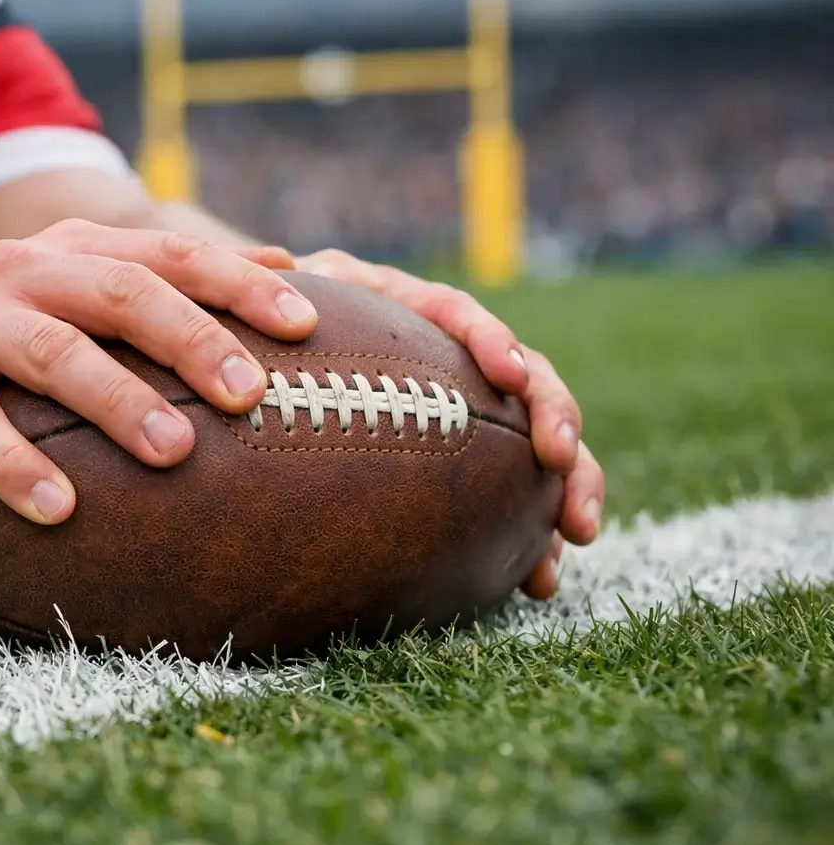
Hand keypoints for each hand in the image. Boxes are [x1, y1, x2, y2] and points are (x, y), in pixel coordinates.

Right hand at [0, 220, 317, 521]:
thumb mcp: (51, 315)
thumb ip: (142, 296)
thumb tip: (278, 269)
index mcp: (60, 256)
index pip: (161, 255)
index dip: (235, 281)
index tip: (309, 324)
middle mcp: (13, 274)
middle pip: (117, 291)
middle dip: (191, 337)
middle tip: (252, 393)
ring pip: (50, 351)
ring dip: (118, 400)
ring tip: (177, 454)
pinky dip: (14, 464)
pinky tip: (60, 510)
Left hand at [291, 248, 603, 600]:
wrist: (277, 352)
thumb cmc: (268, 322)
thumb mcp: (268, 295)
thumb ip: (279, 285)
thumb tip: (282, 265)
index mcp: (408, 310)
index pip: (460, 316)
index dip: (490, 340)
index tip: (508, 375)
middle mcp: (455, 355)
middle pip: (526, 378)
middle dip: (556, 417)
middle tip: (561, 461)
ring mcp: (471, 409)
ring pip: (537, 441)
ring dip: (566, 486)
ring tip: (576, 535)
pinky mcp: (470, 460)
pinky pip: (513, 495)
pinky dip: (532, 535)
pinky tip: (539, 578)